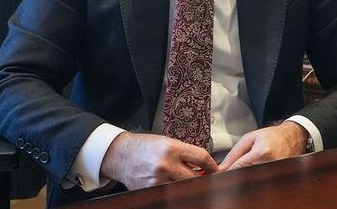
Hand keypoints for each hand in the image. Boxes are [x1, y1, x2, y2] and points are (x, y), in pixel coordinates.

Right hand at [100, 132, 217, 189]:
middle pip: (194, 177)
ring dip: (188, 187)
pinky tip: (174, 186)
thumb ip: (185, 153)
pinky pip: (169, 193)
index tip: (216, 169)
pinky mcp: (150, 190)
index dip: (213, 166)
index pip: (202, 158)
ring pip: (183, 188)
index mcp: (172, 148)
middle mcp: (166, 164)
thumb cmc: (145, 146)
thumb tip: (204, 166)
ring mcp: (157, 179)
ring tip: (188, 182)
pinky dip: (174, 191)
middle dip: (202, 179)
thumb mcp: (168, 143)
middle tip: (206, 179)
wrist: (121, 154)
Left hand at [218, 121, 307, 171]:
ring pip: (252, 176)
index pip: (239, 166)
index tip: (222, 172)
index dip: (229, 170)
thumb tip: (223, 167)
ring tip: (254, 160)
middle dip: (239, 170)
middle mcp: (270, 163)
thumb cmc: (272, 135)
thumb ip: (235, 153)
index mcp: (262, 152)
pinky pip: (261, 177)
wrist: (292, 136)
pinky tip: (259, 164)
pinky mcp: (278, 175)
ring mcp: (275, 170)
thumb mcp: (250, 138)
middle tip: (240, 163)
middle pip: (245, 173)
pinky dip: (257, 172)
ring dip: (248, 171)